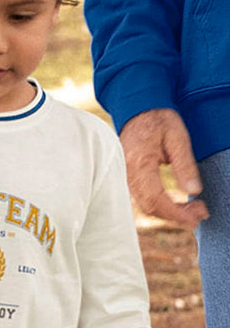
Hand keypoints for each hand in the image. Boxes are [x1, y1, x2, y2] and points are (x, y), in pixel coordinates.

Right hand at [120, 109, 208, 227]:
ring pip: (147, 206)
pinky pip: (144, 200)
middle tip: (201, 212)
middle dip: (177, 216)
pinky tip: (177, 204)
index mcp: (139, 164)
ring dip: (170, 213)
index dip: (177, 213)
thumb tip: (194, 191)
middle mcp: (128, 175)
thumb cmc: (158, 121)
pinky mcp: (130, 180)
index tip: (197, 216)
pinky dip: (162, 206)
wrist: (138, 111)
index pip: (156, 199)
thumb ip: (184, 165)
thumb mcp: (178, 138)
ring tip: (193, 209)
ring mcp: (127, 179)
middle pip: (150, 207)